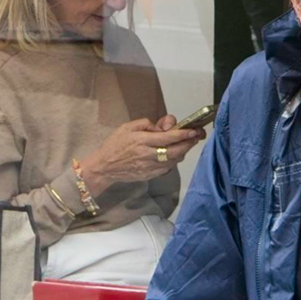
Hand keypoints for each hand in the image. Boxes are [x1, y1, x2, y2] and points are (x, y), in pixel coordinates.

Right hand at [78, 116, 202, 192]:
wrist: (104, 166)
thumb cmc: (115, 144)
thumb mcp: (128, 127)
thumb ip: (147, 124)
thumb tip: (163, 127)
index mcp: (142, 141)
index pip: (168, 138)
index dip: (183, 134)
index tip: (194, 130)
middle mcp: (147, 155)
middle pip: (175, 151)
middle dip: (189, 143)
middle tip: (196, 137)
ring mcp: (149, 167)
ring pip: (174, 160)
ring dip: (183, 152)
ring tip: (186, 144)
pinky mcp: (150, 175)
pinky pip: (167, 168)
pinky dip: (173, 161)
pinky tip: (173, 155)